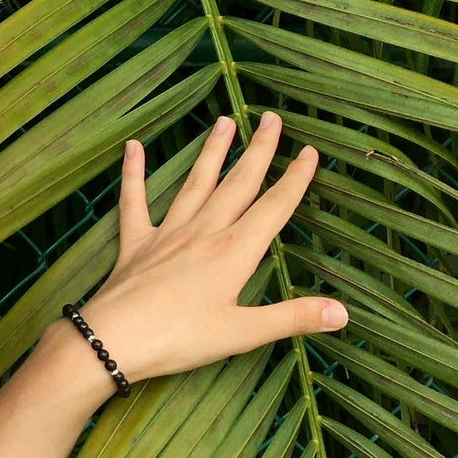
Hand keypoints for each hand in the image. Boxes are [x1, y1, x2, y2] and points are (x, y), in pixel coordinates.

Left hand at [62, 110, 341, 388]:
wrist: (114, 339)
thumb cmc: (180, 339)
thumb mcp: (243, 333)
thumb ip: (293, 317)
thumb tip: (342, 311)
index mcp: (234, 252)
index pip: (274, 208)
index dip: (295, 179)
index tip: (311, 151)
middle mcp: (204, 233)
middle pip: (238, 184)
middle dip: (259, 151)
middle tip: (272, 118)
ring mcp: (168, 234)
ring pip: (195, 183)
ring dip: (212, 152)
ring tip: (224, 121)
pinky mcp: (136, 243)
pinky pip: (134, 201)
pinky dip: (132, 173)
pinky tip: (132, 146)